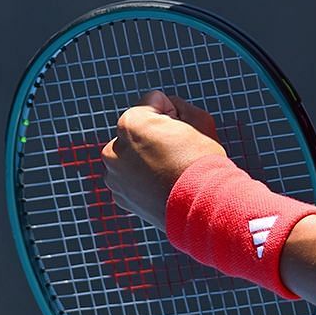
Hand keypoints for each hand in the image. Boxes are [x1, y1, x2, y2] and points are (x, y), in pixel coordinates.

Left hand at [101, 90, 225, 227]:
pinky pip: (133, 180)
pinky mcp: (120, 197)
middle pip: (140, 132)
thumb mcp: (199, 119)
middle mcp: (113, 149)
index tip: (183, 134)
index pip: (153, 105)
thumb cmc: (202, 162)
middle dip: (156, 137)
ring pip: (135, 156)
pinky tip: (163, 188)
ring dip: (149, 159)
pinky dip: (146, 182)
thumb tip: (168, 110)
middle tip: (178, 155)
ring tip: (171, 173)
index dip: (175, 116)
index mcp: (129, 124)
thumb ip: (178, 106)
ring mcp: (114, 176)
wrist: (202, 210)